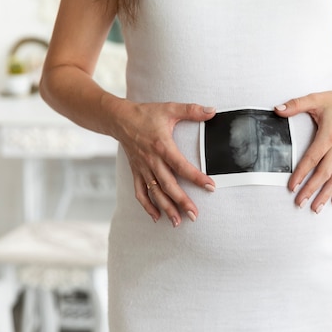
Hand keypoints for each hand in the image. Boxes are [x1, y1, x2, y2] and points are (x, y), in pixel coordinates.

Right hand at [112, 100, 216, 226]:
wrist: (119, 118)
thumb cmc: (146, 114)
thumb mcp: (170, 108)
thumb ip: (192, 110)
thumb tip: (212, 110)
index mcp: (162, 146)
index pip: (182, 166)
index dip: (196, 177)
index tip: (210, 186)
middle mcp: (152, 160)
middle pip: (168, 185)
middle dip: (181, 201)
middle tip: (195, 215)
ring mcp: (143, 168)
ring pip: (155, 192)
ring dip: (166, 208)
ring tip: (178, 222)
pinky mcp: (136, 172)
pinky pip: (140, 192)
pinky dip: (147, 206)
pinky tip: (156, 217)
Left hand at [274, 89, 331, 212]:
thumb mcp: (316, 98)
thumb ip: (296, 104)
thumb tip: (276, 110)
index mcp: (329, 135)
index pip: (313, 158)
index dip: (302, 173)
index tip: (291, 186)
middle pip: (325, 173)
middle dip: (312, 190)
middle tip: (299, 203)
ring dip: (326, 195)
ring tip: (315, 209)